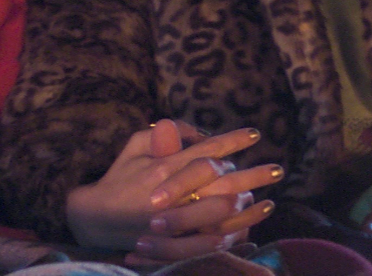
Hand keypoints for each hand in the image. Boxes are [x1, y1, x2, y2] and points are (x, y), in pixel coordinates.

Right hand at [66, 119, 276, 261]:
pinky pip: (211, 238)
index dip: (231, 142)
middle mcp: (171, 194)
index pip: (204, 151)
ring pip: (221, 212)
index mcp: (162, 168)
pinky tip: (249, 224)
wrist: (94, 219)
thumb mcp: (133, 146)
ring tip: (270, 197)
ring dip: (248, 205)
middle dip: (252, 174)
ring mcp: (174, 221)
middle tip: (277, 168)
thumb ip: (160, 133)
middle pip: (221, 183)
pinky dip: (233, 230)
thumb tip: (192, 128)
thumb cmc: (118, 178)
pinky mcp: (174, 242)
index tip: (255, 135)